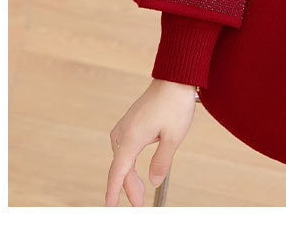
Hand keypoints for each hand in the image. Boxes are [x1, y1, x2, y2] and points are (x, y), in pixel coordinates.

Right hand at [105, 79, 196, 205]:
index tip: (110, 208)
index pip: (118, 171)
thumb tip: (153, 182)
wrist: (175, 77)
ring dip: (129, 175)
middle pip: (121, 166)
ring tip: (139, 190)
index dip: (113, 192)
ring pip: (122, 157)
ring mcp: (126, 124)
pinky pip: (124, 146)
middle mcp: (124, 131)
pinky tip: (136, 166)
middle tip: (139, 204)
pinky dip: (129, 161)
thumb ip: (162, 162)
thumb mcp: (174, 137)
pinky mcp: (130, 121)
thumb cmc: (175, 103)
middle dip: (128, 187)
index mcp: (132, 137)